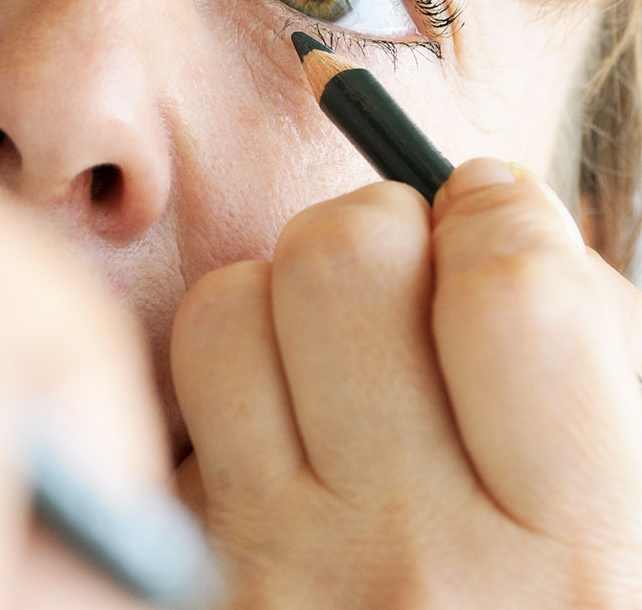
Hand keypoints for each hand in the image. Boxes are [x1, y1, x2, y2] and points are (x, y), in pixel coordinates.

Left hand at [171, 158, 641, 607]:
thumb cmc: (550, 598)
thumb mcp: (627, 504)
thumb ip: (583, 355)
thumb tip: (493, 200)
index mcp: (580, 553)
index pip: (509, 292)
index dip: (502, 216)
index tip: (495, 214)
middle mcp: (414, 564)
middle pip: (339, 260)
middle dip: (380, 228)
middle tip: (407, 271)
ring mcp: (279, 569)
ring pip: (229, 304)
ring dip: (284, 298)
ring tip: (336, 351)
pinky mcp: (189, 571)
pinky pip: (174, 395)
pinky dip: (229, 379)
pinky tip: (283, 425)